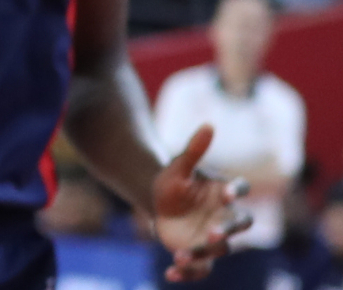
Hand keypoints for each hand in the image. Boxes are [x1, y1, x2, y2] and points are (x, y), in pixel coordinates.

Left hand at [153, 125, 251, 280]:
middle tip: (212, 234)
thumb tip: (208, 124)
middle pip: (238, 225)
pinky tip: (169, 273)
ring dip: (201, 253)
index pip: (239, 191)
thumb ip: (194, 149)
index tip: (225, 193)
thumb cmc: (173, 181)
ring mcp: (215, 238)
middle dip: (227, 230)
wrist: (158, 203)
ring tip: (178, 254)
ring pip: (219, 250)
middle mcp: (225, 216)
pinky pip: (202, 269)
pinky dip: (188, 273)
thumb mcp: (178, 166)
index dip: (235, 192)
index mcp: (223, 192)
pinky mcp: (202, 255)